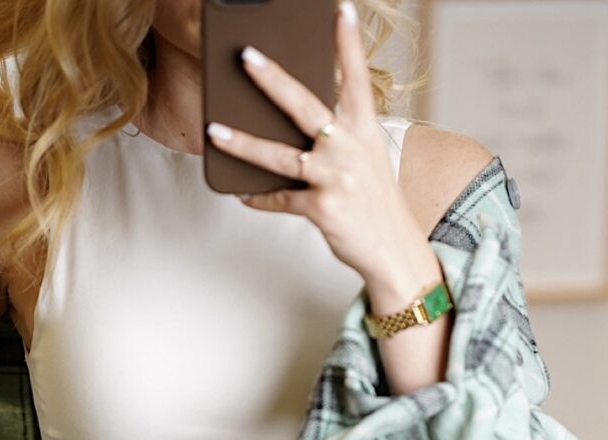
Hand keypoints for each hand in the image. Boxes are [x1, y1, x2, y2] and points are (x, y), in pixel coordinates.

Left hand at [206, 0, 422, 283]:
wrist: (392, 248)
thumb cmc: (373, 199)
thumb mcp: (365, 157)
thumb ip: (337, 134)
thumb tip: (291, 118)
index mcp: (364, 129)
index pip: (356, 77)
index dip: (347, 43)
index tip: (339, 10)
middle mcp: (350, 148)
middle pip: (305, 106)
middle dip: (273, 79)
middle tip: (246, 56)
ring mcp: (336, 178)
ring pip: (281, 156)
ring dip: (244, 143)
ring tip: (215, 131)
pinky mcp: (323, 209)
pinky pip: (282, 199)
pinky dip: (261, 197)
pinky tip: (243, 193)